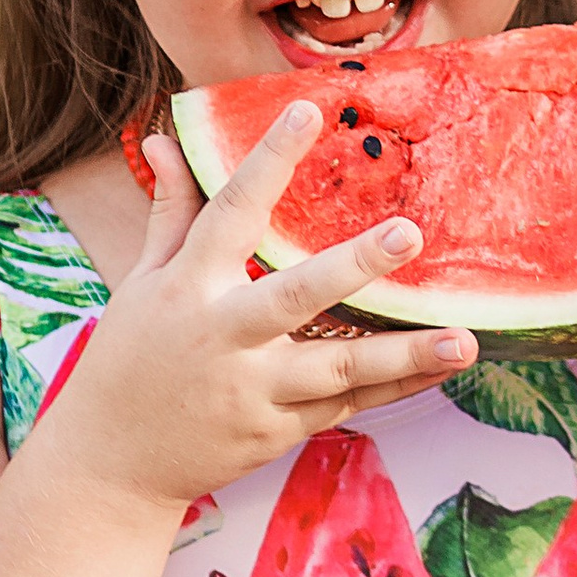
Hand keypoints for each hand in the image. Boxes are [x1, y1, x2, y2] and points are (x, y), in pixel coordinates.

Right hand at [45, 103, 473, 515]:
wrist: (111, 465)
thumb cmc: (129, 360)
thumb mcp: (140, 283)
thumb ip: (169, 212)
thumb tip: (167, 139)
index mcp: (187, 287)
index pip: (231, 212)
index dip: (268, 160)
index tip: (307, 110)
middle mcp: (224, 336)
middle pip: (296, 295)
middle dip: (355, 266)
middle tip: (411, 232)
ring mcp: (254, 390)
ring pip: (339, 368)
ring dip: (404, 354)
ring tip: (464, 341)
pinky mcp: (277, 430)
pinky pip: (347, 404)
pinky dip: (397, 386)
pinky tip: (444, 367)